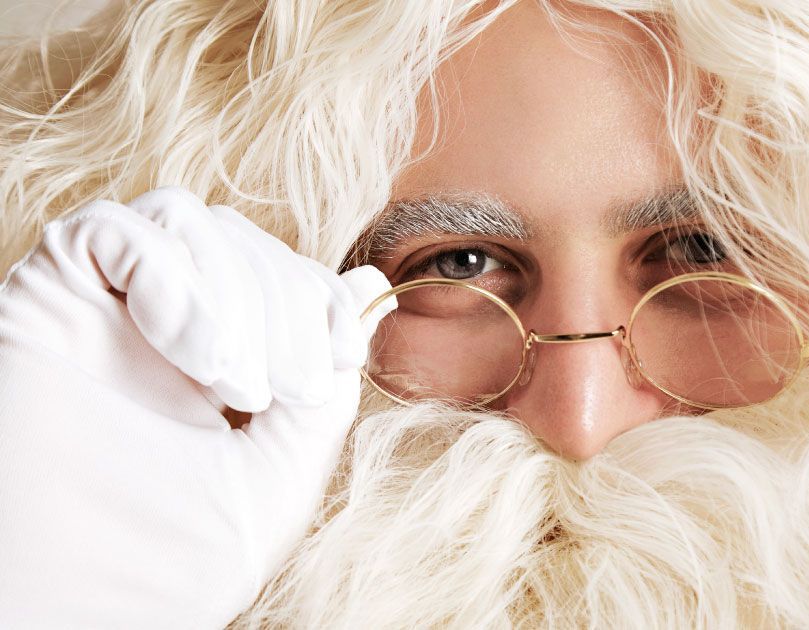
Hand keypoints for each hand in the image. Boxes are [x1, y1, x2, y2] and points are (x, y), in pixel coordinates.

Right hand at [0, 188, 395, 627]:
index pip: (282, 274)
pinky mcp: (42, 303)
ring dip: (237, 293)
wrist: (77, 613)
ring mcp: (99, 310)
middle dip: (284, 304)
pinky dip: (173, 278)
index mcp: (215, 360)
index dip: (321, 299)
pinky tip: (195, 355)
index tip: (342, 353)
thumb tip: (368, 288)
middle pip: (242, 241)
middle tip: (279, 391)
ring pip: (189, 222)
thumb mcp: (280, 468)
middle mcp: (156, 326)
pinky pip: (112, 233)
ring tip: (237, 384)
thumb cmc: (173, 562)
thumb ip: (326, 386)